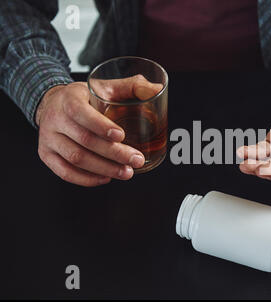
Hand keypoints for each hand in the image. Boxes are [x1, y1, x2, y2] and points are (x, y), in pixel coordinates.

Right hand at [36, 75, 161, 186]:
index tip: (121, 135)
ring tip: (126, 172)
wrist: (56, 104)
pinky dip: (87, 179)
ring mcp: (49, 138)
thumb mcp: (107, 86)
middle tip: (136, 160)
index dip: (100, 126)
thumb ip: (133, 86)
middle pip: (84, 140)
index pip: (80, 112)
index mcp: (70, 98)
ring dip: (104, 168)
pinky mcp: (46, 154)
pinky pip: (64, 172)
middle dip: (113, 154)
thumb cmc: (87, 97)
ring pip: (76, 158)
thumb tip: (157, 88)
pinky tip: (106, 178)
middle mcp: (55, 118)